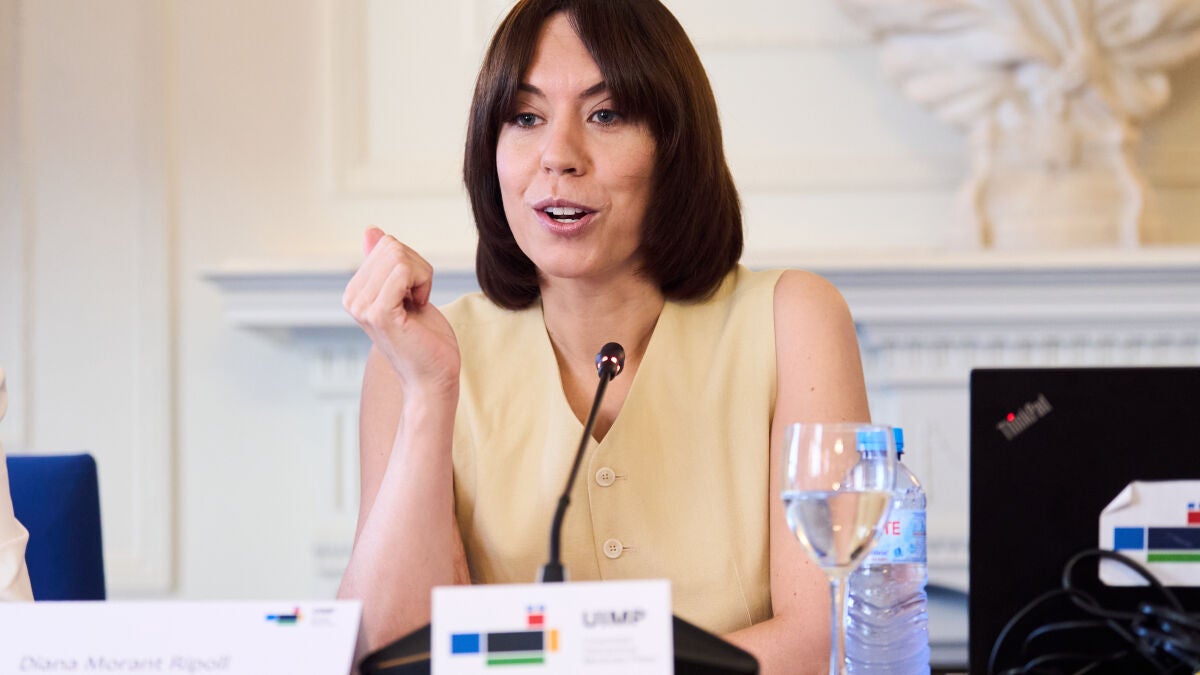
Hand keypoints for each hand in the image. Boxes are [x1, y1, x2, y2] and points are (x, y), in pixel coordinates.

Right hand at [343, 228, 460, 396]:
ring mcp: (362, 306)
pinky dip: (423, 283)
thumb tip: (371, 231)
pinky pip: (404, 270)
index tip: (413, 296)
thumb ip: (386, 263)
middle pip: (392, 246)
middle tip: (419, 301)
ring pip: (399, 255)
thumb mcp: (407, 291)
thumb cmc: (425, 340)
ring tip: (417, 306)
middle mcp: (352, 298)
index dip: (412, 266)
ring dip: (422, 277)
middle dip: (418, 269)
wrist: (433, 378)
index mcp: (355, 291)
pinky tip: (420, 307)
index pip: (386, 244)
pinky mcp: (378, 313)